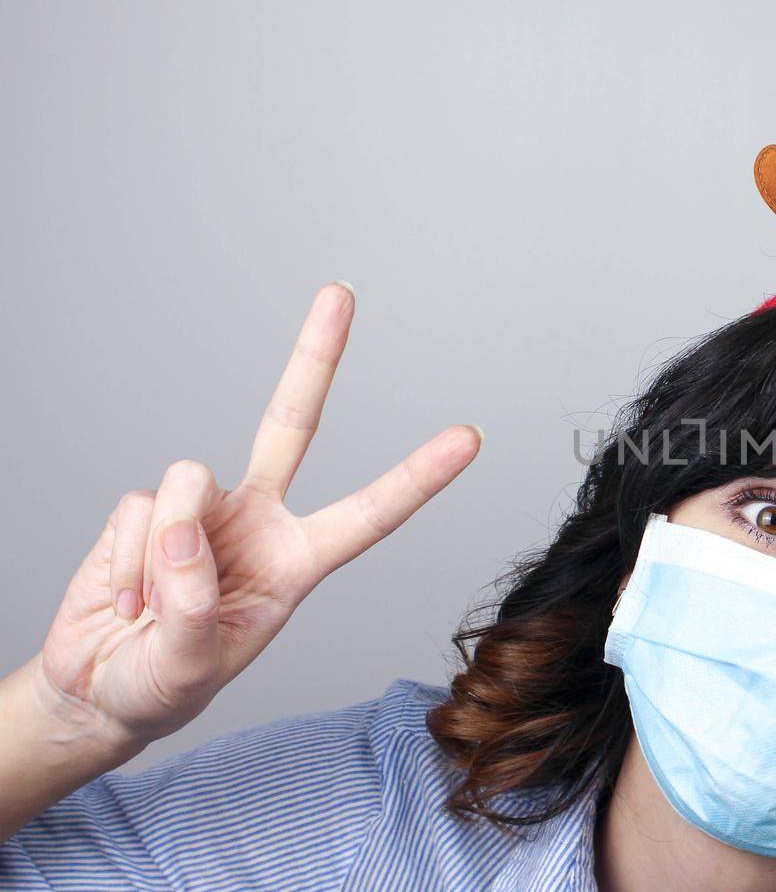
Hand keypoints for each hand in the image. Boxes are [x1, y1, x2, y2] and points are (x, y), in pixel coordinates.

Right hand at [32, 282, 482, 749]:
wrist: (99, 688)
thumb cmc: (163, 683)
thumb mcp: (190, 666)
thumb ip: (193, 604)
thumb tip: (180, 526)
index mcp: (298, 563)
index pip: (370, 515)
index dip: (418, 476)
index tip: (470, 436)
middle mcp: (258, 521)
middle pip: (291, 423)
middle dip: (315, 355)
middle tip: (342, 292)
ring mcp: (201, 509)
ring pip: (187, 481)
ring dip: (162, 548)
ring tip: (150, 607)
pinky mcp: (146, 506)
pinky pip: (135, 507)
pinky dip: (124, 560)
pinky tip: (124, 596)